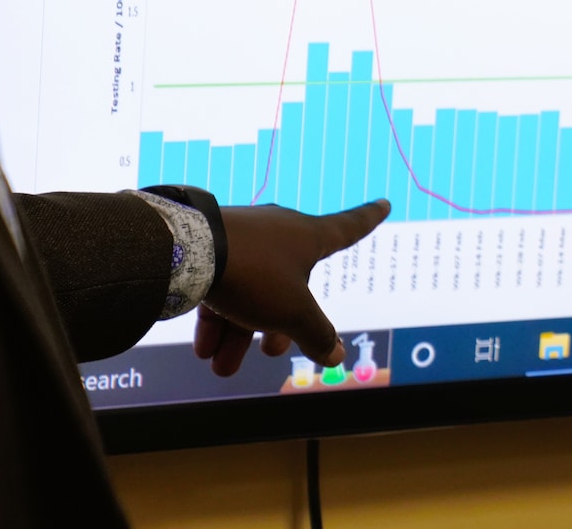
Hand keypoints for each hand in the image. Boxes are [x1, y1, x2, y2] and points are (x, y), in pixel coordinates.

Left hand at [192, 199, 390, 376]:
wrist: (186, 251)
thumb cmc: (255, 274)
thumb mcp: (292, 312)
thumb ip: (316, 334)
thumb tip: (337, 356)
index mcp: (310, 237)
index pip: (350, 228)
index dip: (369, 219)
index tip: (385, 203)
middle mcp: (281, 232)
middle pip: (290, 283)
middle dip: (278, 323)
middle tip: (270, 352)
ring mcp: (245, 238)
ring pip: (252, 290)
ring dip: (239, 333)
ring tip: (222, 366)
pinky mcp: (212, 248)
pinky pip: (224, 286)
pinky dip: (219, 317)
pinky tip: (205, 349)